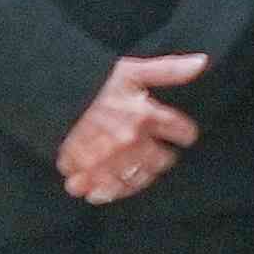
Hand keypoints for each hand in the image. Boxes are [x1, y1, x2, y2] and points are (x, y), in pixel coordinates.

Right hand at [53, 51, 209, 204]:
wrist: (50, 94)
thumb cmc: (95, 81)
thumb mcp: (133, 70)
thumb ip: (169, 70)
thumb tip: (203, 62)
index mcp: (145, 115)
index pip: (181, 131)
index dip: (186, 133)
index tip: (184, 136)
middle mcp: (130, 141)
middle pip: (162, 162)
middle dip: (164, 158)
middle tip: (161, 155)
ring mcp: (108, 160)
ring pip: (137, 180)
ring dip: (141, 177)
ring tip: (138, 169)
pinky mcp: (86, 172)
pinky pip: (107, 191)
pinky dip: (112, 190)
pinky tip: (113, 184)